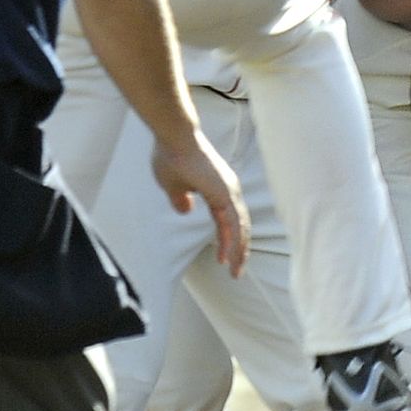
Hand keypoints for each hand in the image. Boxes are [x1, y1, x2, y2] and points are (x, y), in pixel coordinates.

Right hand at [153, 126, 248, 274]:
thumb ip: (180, 199)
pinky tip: (231, 256)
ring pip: (239, 227)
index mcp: (218, 189)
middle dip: (239, 250)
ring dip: (239, 251)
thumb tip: (185, 211)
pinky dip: (234, 240)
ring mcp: (229, 191)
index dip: (228, 240)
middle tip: (237, 272)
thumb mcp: (172, 186)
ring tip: (236, 272)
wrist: (173, 138)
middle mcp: (229, 190)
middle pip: (239, 226)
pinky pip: (233, 222)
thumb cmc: (171, 157)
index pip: (228, 221)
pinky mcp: (225, 192)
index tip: (225, 260)